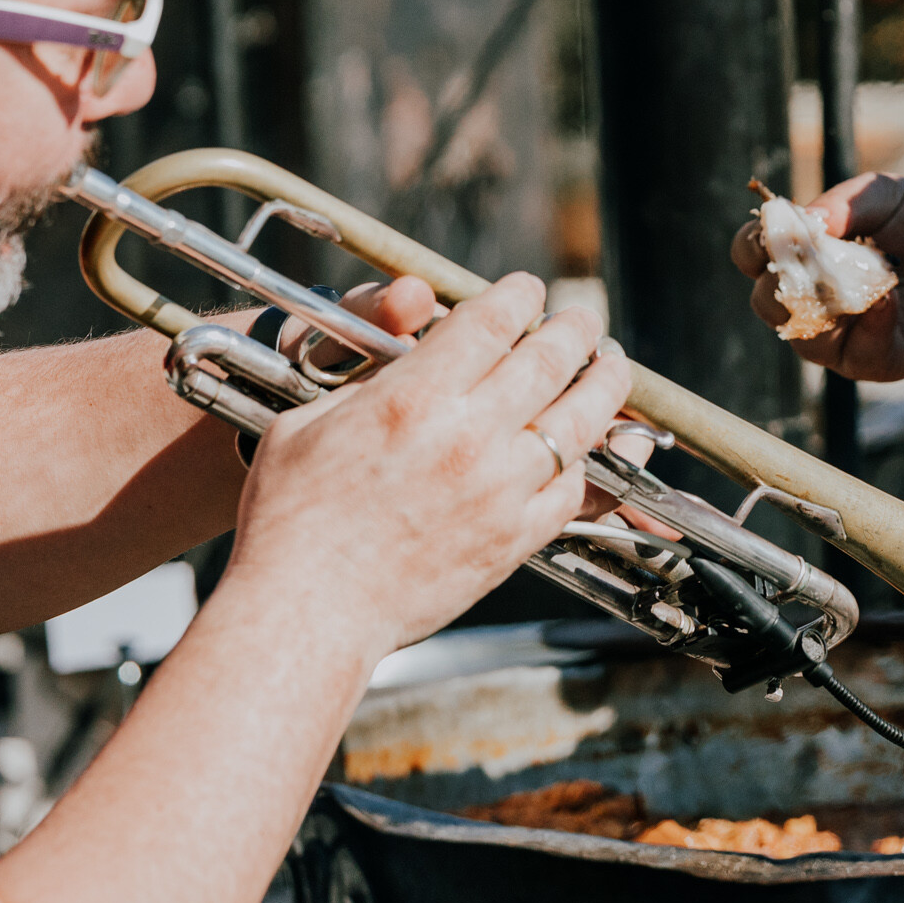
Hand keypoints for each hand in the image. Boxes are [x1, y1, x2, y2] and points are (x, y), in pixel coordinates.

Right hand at [224, 272, 636, 661]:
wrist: (305, 613)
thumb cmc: (291, 522)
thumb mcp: (306, 425)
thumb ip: (368, 384)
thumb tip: (409, 357)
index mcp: (413, 397)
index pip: (491, 320)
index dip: (519, 295)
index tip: (528, 289)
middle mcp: (467, 436)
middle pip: (550, 358)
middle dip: (576, 326)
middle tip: (584, 317)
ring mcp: (500, 490)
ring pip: (582, 419)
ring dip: (606, 382)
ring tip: (612, 365)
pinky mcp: (515, 539)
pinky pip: (575, 489)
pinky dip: (593, 460)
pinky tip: (596, 444)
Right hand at [729, 174, 903, 379]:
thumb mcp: (887, 195)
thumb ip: (845, 203)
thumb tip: (806, 222)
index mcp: (803, 254)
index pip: (752, 254)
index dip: (753, 243)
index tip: (772, 228)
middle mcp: (813, 298)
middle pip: (765, 302)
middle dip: (780, 279)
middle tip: (807, 256)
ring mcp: (842, 334)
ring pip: (801, 335)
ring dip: (822, 302)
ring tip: (854, 274)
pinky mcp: (876, 360)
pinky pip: (854, 353)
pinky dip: (869, 323)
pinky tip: (888, 297)